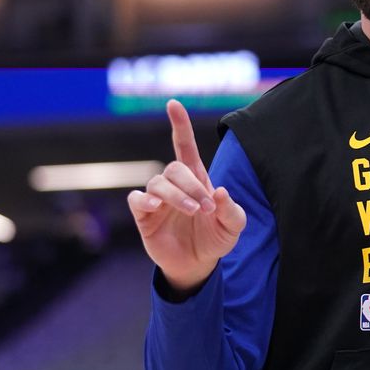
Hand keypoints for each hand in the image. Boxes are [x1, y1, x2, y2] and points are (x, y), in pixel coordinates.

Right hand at [128, 99, 246, 293]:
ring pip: (158, 183)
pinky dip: (143, 200)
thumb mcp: (233, 226)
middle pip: (174, 169)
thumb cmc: (215, 239)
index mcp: (196, 179)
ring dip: (176, 195)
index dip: (179, 125)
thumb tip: (219, 191)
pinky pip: (136, 200)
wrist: (198, 265)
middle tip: (205, 208)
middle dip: (191, 185)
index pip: (185, 146)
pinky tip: (155, 206)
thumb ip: (231, 209)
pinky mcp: (144, 216)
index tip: (173, 104)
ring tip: (192, 211)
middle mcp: (174, 185)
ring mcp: (157, 200)